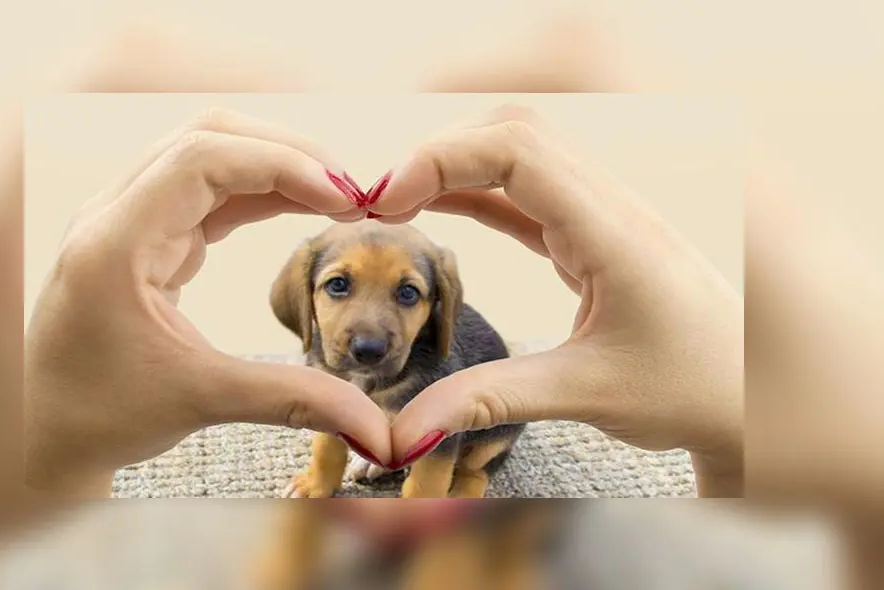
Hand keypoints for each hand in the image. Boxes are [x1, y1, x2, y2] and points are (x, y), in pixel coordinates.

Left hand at [24, 107, 393, 494]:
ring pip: (208, 155)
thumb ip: (294, 399)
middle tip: (351, 191)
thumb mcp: (200, 401)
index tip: (341, 195)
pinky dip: (258, 190)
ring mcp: (126, 220)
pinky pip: (206, 189)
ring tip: (336, 196)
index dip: (280, 163)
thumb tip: (379, 431)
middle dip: (286, 153)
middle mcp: (113, 215)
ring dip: (274, 166)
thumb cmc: (98, 418)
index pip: (201, 158)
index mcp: (112, 243)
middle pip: (207, 137)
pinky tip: (300, 205)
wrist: (39, 436)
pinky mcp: (143, 235)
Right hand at [368, 105, 743, 495]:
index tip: (388, 201)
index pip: (519, 149)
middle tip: (381, 202)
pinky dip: (475, 193)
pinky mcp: (593, 238)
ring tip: (397, 203)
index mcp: (615, 232)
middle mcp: (610, 208)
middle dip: (439, 152)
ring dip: (455, 167)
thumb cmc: (694, 393)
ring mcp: (603, 217)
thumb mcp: (587, 394)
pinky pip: (525, 194)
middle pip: (515, 132)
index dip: (442, 157)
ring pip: (520, 155)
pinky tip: (436, 207)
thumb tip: (400, 432)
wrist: (753, 403)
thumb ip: (489, 400)